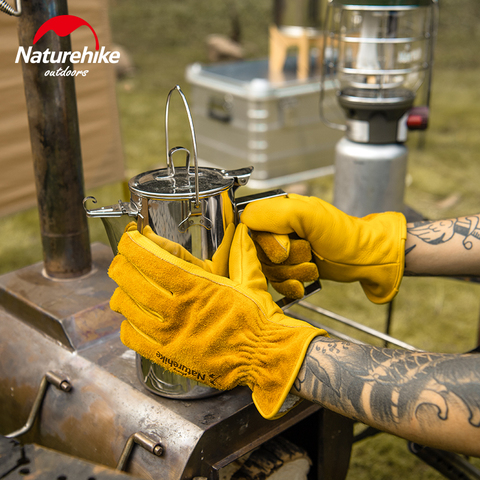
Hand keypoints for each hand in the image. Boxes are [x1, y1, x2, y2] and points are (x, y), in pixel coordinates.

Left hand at [108, 223, 326, 418]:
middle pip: (130, 280)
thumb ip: (240, 251)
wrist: (263, 358)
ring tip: (125, 286)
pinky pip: (131, 338)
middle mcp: (176, 309)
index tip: (128, 238)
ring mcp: (168, 335)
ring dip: (121, 292)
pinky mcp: (167, 357)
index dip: (132, 245)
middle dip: (120, 264)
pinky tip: (133, 318)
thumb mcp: (250, 278)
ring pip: (126, 308)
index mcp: (195, 285)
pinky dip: (126, 324)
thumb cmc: (258, 319)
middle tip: (122, 259)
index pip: (150, 259)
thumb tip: (242, 229)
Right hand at [241, 194, 406, 303]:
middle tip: (307, 254)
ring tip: (311, 266)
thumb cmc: (344, 236)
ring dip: (292, 274)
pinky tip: (303, 283)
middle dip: (284, 261)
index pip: (249, 229)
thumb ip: (275, 213)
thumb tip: (245, 222)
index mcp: (278, 210)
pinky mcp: (289, 270)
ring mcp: (282, 251)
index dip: (266, 245)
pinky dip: (290, 286)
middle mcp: (277, 229)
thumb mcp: (310, 216)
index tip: (285, 251)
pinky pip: (274, 283)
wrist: (364, 261)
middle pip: (257, 253)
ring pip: (267, 270)